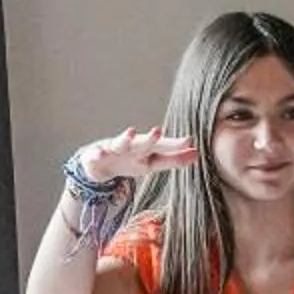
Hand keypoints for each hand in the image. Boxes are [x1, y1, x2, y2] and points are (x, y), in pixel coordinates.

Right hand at [71, 125, 196, 187]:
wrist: (99, 161)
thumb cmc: (130, 159)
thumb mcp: (152, 163)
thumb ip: (173, 159)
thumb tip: (197, 154)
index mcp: (147, 150)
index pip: (163, 148)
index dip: (174, 146)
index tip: (189, 141)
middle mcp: (132, 147)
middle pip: (142, 144)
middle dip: (150, 139)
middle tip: (158, 131)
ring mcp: (113, 149)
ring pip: (119, 144)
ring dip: (125, 138)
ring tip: (130, 131)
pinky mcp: (96, 155)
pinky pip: (96, 155)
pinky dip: (97, 154)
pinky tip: (99, 154)